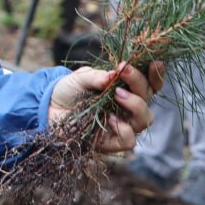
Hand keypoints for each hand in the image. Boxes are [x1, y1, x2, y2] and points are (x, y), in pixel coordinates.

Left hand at [48, 61, 163, 153]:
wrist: (48, 109)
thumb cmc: (68, 91)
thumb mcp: (80, 77)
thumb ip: (97, 76)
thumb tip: (114, 75)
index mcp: (127, 89)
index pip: (150, 84)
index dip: (156, 74)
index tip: (154, 61)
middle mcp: (128, 108)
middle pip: (148, 97)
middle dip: (139, 81)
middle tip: (123, 70)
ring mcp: (122, 125)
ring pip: (145, 119)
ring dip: (136, 104)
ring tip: (116, 94)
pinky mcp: (111, 142)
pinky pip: (129, 140)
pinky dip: (123, 128)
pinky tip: (109, 118)